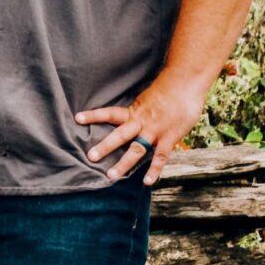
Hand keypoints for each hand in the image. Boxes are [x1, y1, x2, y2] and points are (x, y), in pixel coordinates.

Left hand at [76, 77, 209, 185]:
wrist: (187, 82)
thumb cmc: (169, 88)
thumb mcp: (149, 97)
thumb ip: (140, 109)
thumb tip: (131, 116)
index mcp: (135, 110)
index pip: (110, 113)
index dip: (94, 116)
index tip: (77, 118)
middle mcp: (142, 121)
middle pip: (120, 135)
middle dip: (105, 146)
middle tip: (90, 157)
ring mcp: (155, 131)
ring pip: (137, 149)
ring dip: (124, 163)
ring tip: (111, 176)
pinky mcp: (169, 137)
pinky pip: (160, 157)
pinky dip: (154, 170)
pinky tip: (148, 182)